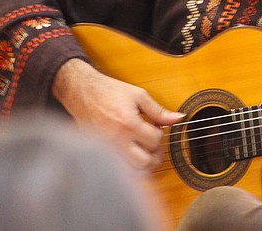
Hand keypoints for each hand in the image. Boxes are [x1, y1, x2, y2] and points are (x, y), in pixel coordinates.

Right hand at [53, 58, 184, 170]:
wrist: (82, 93)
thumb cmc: (109, 92)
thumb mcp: (138, 96)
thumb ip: (159, 110)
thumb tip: (179, 118)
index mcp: (128, 124)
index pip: (154, 140)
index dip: (159, 134)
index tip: (154, 126)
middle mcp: (117, 140)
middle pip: (144, 162)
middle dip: (155, 155)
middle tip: (154, 144)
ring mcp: (107, 149)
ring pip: (131, 170)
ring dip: (142, 162)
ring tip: (143, 149)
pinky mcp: (100, 152)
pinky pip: (118, 167)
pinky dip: (128, 164)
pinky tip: (130, 151)